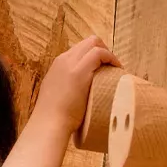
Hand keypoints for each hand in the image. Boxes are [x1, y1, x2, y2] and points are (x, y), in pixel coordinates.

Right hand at [0, 37, 119, 166]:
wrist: (49, 124)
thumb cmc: (53, 120)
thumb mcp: (57, 100)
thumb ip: (65, 96)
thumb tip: (76, 107)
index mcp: (56, 66)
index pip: (78, 50)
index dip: (93, 56)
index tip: (103, 69)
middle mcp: (62, 60)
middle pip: (87, 42)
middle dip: (103, 49)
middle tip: (112, 67)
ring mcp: (70, 64)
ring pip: (94, 42)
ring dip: (108, 53)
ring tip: (116, 68)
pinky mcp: (79, 71)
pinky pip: (99, 53)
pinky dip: (110, 58)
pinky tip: (117, 68)